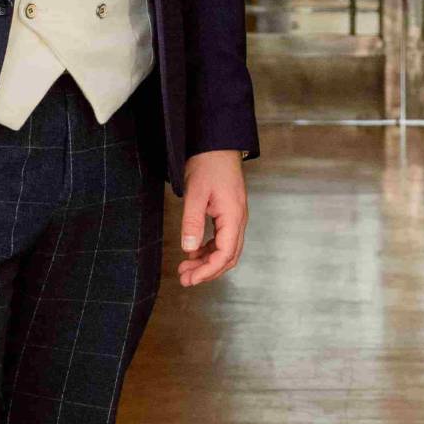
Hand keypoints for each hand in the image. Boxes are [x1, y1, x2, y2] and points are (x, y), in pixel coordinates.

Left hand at [177, 149, 247, 286]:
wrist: (216, 144)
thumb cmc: (208, 164)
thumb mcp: (196, 194)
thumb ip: (192, 222)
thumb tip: (189, 249)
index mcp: (233, 216)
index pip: (224, 254)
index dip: (207, 270)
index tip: (190, 279)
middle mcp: (238, 219)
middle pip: (228, 256)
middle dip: (207, 271)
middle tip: (185, 279)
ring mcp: (235, 217)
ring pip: (226, 249)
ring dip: (207, 262)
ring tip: (185, 268)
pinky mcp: (228, 213)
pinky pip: (222, 239)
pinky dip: (208, 249)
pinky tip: (193, 252)